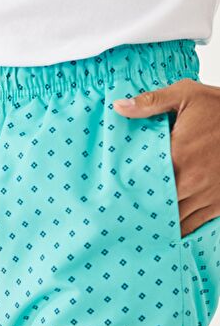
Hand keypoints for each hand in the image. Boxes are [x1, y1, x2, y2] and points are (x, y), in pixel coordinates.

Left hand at [113, 78, 219, 236]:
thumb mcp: (186, 95)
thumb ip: (151, 102)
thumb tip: (119, 107)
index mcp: (178, 155)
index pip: (144, 182)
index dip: (128, 191)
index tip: (114, 195)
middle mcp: (192, 181)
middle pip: (156, 207)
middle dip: (140, 210)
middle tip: (122, 214)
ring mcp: (207, 195)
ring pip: (174, 221)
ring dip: (158, 222)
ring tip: (140, 224)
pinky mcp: (219, 204)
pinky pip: (194, 226)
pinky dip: (179, 229)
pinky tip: (166, 229)